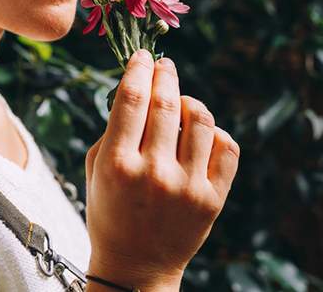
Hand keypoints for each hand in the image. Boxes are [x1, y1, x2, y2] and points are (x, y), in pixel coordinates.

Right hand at [84, 49, 239, 285]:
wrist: (136, 266)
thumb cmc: (111, 211)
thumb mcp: (96, 171)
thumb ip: (114, 130)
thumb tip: (138, 86)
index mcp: (117, 165)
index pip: (131, 99)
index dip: (139, 69)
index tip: (143, 56)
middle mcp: (153, 173)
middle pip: (166, 103)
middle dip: (166, 75)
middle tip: (165, 65)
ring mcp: (187, 187)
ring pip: (200, 119)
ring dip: (190, 101)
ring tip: (181, 102)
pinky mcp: (213, 199)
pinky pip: (226, 147)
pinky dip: (215, 132)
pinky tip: (201, 134)